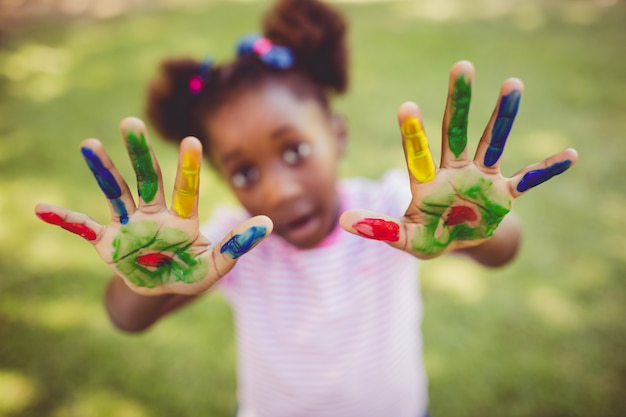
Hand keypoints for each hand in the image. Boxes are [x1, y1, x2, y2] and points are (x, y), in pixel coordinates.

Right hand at [35, 117, 271, 294]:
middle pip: (146, 180)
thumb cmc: (188, 275)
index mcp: (180, 220)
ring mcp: (128, 226)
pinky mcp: (108, 242)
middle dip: (139, 153)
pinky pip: (84, 228)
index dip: (188, 167)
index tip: (192, 140)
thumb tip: (268, 224)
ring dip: (103, 172)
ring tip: (90, 144)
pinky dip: (65, 220)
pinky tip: (41, 208)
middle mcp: (153, 215)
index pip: (185, 190)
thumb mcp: (215, 266)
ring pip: (116, 194)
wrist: (159, 291)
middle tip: (132, 122)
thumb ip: (237, 245)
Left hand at [341, 61, 577, 258]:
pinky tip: (569, 156)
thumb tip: (343, 222)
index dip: (412, 132)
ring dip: (502, 117)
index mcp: (427, 182)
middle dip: (457, 102)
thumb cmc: (429, 237)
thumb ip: (380, 229)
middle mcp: (454, 171)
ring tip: (512, 84)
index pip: (417, 153)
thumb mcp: (406, 239)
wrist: (458, 241)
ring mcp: (480, 178)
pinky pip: (528, 179)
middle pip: (455, 131)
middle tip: (461, 67)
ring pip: (491, 142)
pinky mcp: (503, 192)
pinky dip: (546, 170)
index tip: (407, 106)